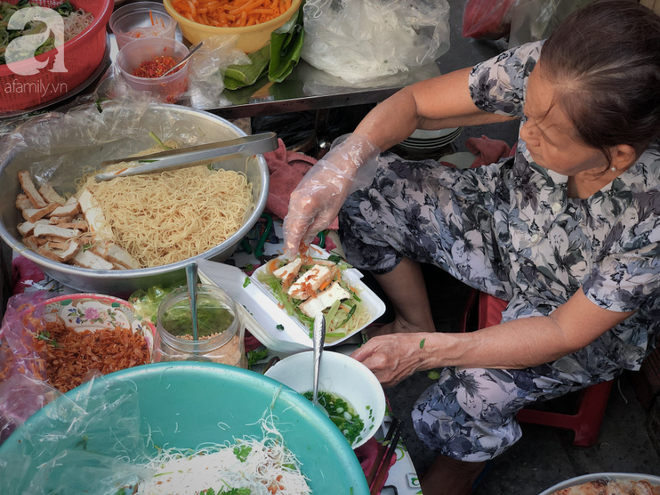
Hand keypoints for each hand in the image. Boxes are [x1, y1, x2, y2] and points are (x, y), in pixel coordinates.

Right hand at [283, 134, 379, 257]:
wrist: (338, 166)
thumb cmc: (338, 190)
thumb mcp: (329, 215)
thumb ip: (315, 228)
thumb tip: (305, 239)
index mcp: (303, 207)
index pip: (293, 231)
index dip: (292, 244)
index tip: (291, 256)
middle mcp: (294, 201)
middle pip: (288, 225)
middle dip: (291, 239)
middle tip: (294, 252)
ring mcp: (293, 195)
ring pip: (290, 219)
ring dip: (293, 231)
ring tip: (298, 243)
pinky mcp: (296, 192)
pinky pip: (292, 211)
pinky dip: (295, 221)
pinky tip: (301, 228)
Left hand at [350, 333, 431, 387]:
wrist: (420, 352)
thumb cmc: (402, 344)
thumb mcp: (378, 340)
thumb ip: (361, 351)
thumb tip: (349, 359)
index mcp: (379, 361)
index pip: (356, 368)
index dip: (350, 366)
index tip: (346, 364)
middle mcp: (383, 375)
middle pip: (361, 377)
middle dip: (356, 371)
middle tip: (355, 365)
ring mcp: (387, 382)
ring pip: (368, 382)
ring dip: (364, 375)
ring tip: (367, 365)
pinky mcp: (390, 385)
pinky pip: (375, 383)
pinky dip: (372, 377)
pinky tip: (375, 369)